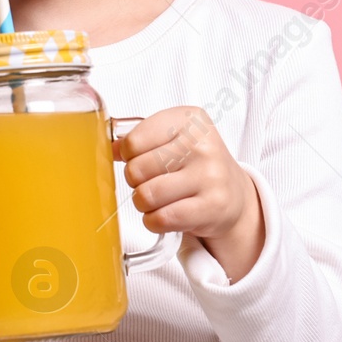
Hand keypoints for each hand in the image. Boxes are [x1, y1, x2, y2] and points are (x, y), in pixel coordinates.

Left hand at [117, 106, 264, 281]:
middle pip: (136, 170)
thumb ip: (138, 139)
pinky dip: (154, 222)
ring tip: (158, 200)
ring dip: (143, 204)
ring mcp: (210, 175)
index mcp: (189, 119)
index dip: (129, 156)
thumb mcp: (172, 139)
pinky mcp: (212, 206)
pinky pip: (161, 219)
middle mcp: (202, 144)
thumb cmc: (195, 164)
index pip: (133, 141)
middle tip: (151, 182)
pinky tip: (165, 215)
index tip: (143, 158)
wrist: (233, 194)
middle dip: (136, 182)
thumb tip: (107, 148)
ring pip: (146, 196)